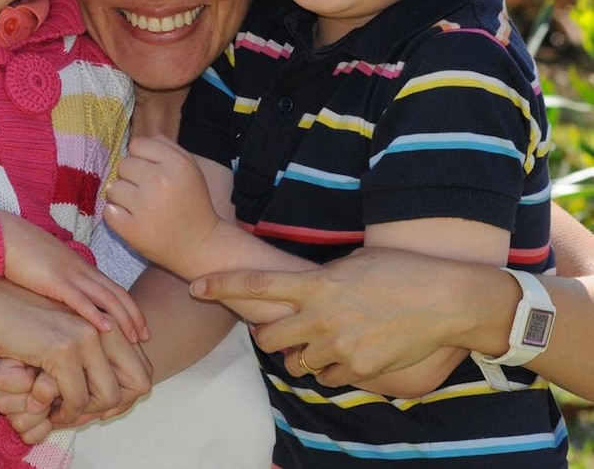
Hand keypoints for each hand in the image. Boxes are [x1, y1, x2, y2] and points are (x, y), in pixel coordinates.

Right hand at [0, 211, 148, 341]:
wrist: (1, 234)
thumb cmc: (18, 253)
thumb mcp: (46, 270)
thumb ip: (59, 283)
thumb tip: (64, 305)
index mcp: (79, 266)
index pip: (113, 288)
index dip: (129, 308)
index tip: (140, 327)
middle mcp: (80, 269)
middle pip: (116, 293)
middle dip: (133, 316)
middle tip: (147, 337)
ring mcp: (69, 274)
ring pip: (105, 297)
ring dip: (123, 318)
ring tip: (136, 338)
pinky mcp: (53, 280)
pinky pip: (79, 299)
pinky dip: (94, 314)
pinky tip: (106, 328)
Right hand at [0, 311, 152, 437]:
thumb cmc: (27, 318)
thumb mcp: (68, 329)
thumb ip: (90, 346)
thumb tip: (110, 381)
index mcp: (111, 320)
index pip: (142, 367)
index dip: (128, 394)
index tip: (102, 407)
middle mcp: (106, 326)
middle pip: (134, 384)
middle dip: (111, 407)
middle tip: (84, 415)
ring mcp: (86, 336)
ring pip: (108, 394)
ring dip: (87, 413)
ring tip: (66, 415)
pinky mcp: (62, 350)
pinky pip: (77, 398)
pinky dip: (66, 412)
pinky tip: (51, 410)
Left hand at [104, 135, 221, 276]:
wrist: (200, 245)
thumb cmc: (194, 204)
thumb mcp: (191, 169)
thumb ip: (168, 148)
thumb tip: (142, 139)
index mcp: (176, 164)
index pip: (137, 145)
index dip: (141, 158)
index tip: (150, 171)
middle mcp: (160, 181)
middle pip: (123, 165)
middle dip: (131, 177)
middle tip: (145, 192)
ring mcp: (145, 206)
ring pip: (113, 188)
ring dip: (122, 197)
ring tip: (138, 206)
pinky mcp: (133, 229)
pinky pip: (108, 212)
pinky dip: (116, 216)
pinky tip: (131, 219)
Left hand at [191, 248, 468, 386]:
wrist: (446, 300)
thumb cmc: (401, 271)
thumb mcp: (352, 264)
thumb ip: (320, 281)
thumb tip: (304, 292)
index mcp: (316, 285)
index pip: (255, 285)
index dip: (221, 286)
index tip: (195, 285)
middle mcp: (321, 318)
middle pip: (269, 336)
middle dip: (266, 336)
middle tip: (274, 330)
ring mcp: (340, 347)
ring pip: (297, 362)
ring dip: (300, 354)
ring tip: (321, 339)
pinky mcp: (360, 370)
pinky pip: (329, 377)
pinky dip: (330, 368)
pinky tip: (348, 351)